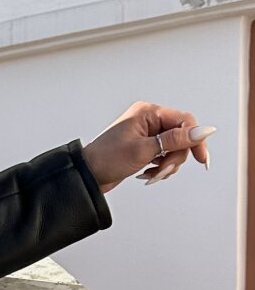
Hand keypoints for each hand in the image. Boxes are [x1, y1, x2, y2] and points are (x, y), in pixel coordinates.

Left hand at [83, 102, 215, 192]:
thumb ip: (174, 140)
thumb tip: (201, 131)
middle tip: (162, 171)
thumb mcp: (143, 150)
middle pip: (180, 137)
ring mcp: (147, 134)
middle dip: (174, 158)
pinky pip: (163, 156)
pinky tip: (147, 174)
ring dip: (166, 166)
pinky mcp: (144, 147)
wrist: (87, 176)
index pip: (184, 121)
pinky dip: (159, 168)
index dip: (195, 139)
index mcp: (149, 112)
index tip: (201, 158)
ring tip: (151, 175)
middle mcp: (149, 120)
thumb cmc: (106, 159)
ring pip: (173, 149)